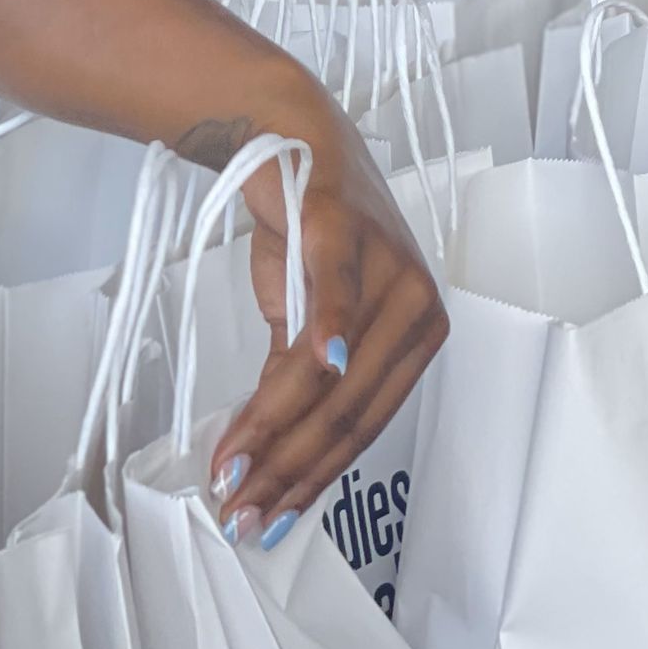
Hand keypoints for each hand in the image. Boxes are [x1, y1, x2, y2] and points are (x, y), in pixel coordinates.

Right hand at [189, 78, 446, 543]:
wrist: (285, 131)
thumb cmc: (302, 225)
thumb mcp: (300, 316)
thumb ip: (300, 378)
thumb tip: (273, 451)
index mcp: (416, 336)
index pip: (365, 427)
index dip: (312, 479)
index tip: (264, 517)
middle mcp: (417, 306)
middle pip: (348, 411)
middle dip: (287, 468)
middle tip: (237, 506)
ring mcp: (387, 265)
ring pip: (331, 372)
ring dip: (274, 426)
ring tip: (230, 466)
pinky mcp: (347, 227)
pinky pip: (337, 292)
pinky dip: (321, 335)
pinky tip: (307, 372)